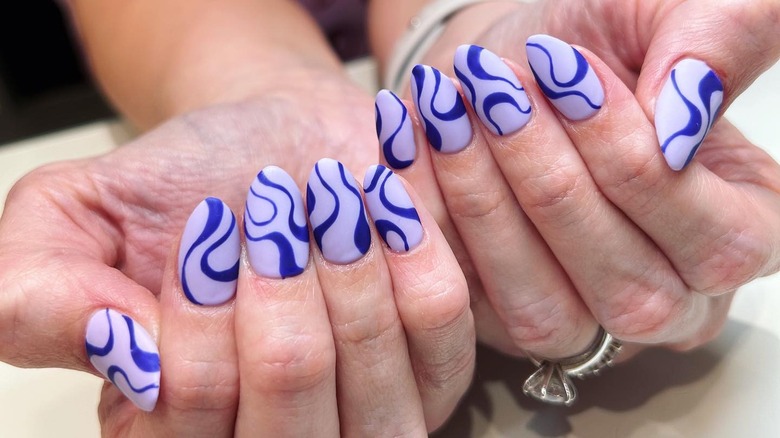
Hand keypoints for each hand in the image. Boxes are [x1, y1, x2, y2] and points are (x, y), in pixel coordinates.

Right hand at [0, 73, 474, 431]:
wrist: (277, 144)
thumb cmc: (187, 183)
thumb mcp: (75, 216)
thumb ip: (44, 294)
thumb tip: (124, 351)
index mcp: (175, 429)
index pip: (187, 403)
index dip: (197, 304)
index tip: (206, 226)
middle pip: (287, 385)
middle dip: (277, 272)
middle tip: (269, 202)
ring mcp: (367, 418)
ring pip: (369, 367)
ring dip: (343, 258)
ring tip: (323, 193)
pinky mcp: (436, 371)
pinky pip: (440, 324)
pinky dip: (408, 243)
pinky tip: (380, 198)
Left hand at [371, 0, 779, 359]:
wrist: (506, 70)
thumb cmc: (594, 45)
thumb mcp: (666, 12)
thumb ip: (713, 46)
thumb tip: (680, 127)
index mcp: (740, 234)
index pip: (713, 239)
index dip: (629, 157)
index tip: (567, 73)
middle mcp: (671, 300)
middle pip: (624, 284)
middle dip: (548, 179)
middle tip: (497, 90)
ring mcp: (586, 325)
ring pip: (544, 308)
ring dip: (486, 206)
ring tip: (450, 110)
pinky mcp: (504, 325)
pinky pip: (465, 303)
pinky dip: (430, 223)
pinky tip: (412, 144)